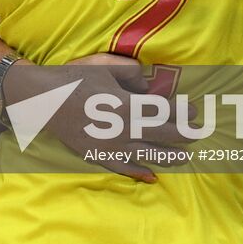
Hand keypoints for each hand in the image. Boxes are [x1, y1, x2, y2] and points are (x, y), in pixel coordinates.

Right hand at [3, 53, 189, 182]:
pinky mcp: (97, 156)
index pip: (163, 111)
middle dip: (184, 134)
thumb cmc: (75, 79)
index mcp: (127, 106)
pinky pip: (123, 168)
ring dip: (170, 156)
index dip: (183, 111)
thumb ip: (132, 74)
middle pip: (162, 135)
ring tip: (185, 157)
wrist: (44, 100)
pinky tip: (152, 176)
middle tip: (198, 132)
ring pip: (148, 155)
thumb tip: (147, 87)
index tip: (195, 110)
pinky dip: (139, 173)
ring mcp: (111, 146)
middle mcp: (123, 130)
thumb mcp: (106, 67)